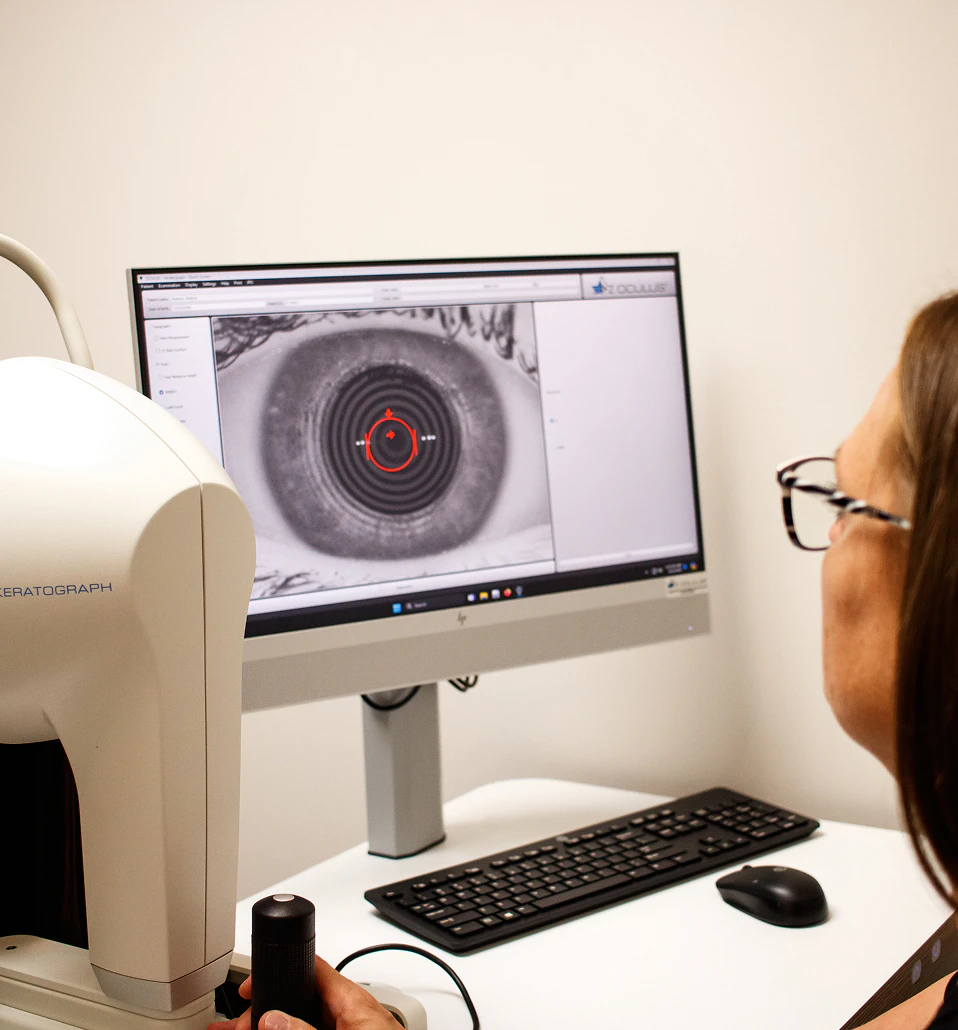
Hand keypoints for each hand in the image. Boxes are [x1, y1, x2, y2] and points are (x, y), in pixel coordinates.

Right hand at [210, 955, 399, 1029]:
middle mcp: (351, 1013)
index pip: (311, 968)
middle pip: (299, 1000)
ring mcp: (351, 1026)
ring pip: (303, 1021)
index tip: (249, 988)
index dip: (278, 973)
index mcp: (353, 1000)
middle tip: (235, 1026)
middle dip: (265, 1011)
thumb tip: (272, 1018)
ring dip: (273, 1025)